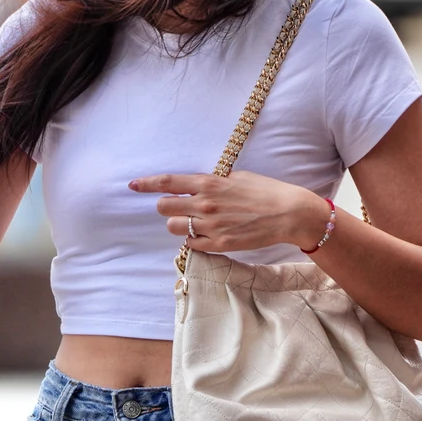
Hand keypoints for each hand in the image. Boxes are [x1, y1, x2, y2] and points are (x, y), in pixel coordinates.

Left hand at [129, 171, 330, 252]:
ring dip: (178, 224)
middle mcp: (205, 204)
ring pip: (175, 227)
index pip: (167, 182)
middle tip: (175, 207)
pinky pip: (192, 244)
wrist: (289, 214)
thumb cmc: (265, 191)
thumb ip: (211, 181)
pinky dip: (192, 239)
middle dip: (165, 207)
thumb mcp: (236, 177)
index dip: (146, 184)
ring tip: (192, 221)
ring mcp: (212, 226)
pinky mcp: (220, 244)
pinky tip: (203, 234)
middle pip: (164, 207)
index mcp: (208, 183)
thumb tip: (194, 184)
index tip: (133, 185)